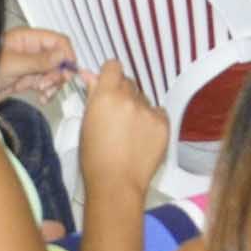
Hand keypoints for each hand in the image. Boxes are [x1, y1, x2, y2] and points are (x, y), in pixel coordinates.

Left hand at [0, 28, 77, 102]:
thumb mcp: (13, 64)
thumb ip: (39, 60)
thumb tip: (63, 55)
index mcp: (27, 38)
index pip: (57, 41)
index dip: (66, 54)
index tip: (68, 71)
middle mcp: (30, 50)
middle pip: (57, 58)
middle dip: (58, 72)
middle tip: (51, 85)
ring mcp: (29, 65)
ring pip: (53, 73)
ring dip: (53, 84)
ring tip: (44, 92)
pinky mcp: (26, 79)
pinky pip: (44, 84)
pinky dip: (47, 91)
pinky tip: (43, 98)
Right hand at [78, 60, 165, 199]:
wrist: (116, 184)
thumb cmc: (94, 156)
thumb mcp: (86, 123)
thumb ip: (92, 95)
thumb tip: (91, 75)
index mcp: (107, 95)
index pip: (113, 66)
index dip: (110, 76)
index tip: (108, 87)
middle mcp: (130, 98)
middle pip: (128, 83)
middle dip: (122, 95)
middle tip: (116, 117)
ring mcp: (149, 111)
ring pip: (143, 99)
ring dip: (137, 109)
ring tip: (130, 133)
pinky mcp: (164, 124)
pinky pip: (158, 113)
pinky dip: (151, 121)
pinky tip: (142, 138)